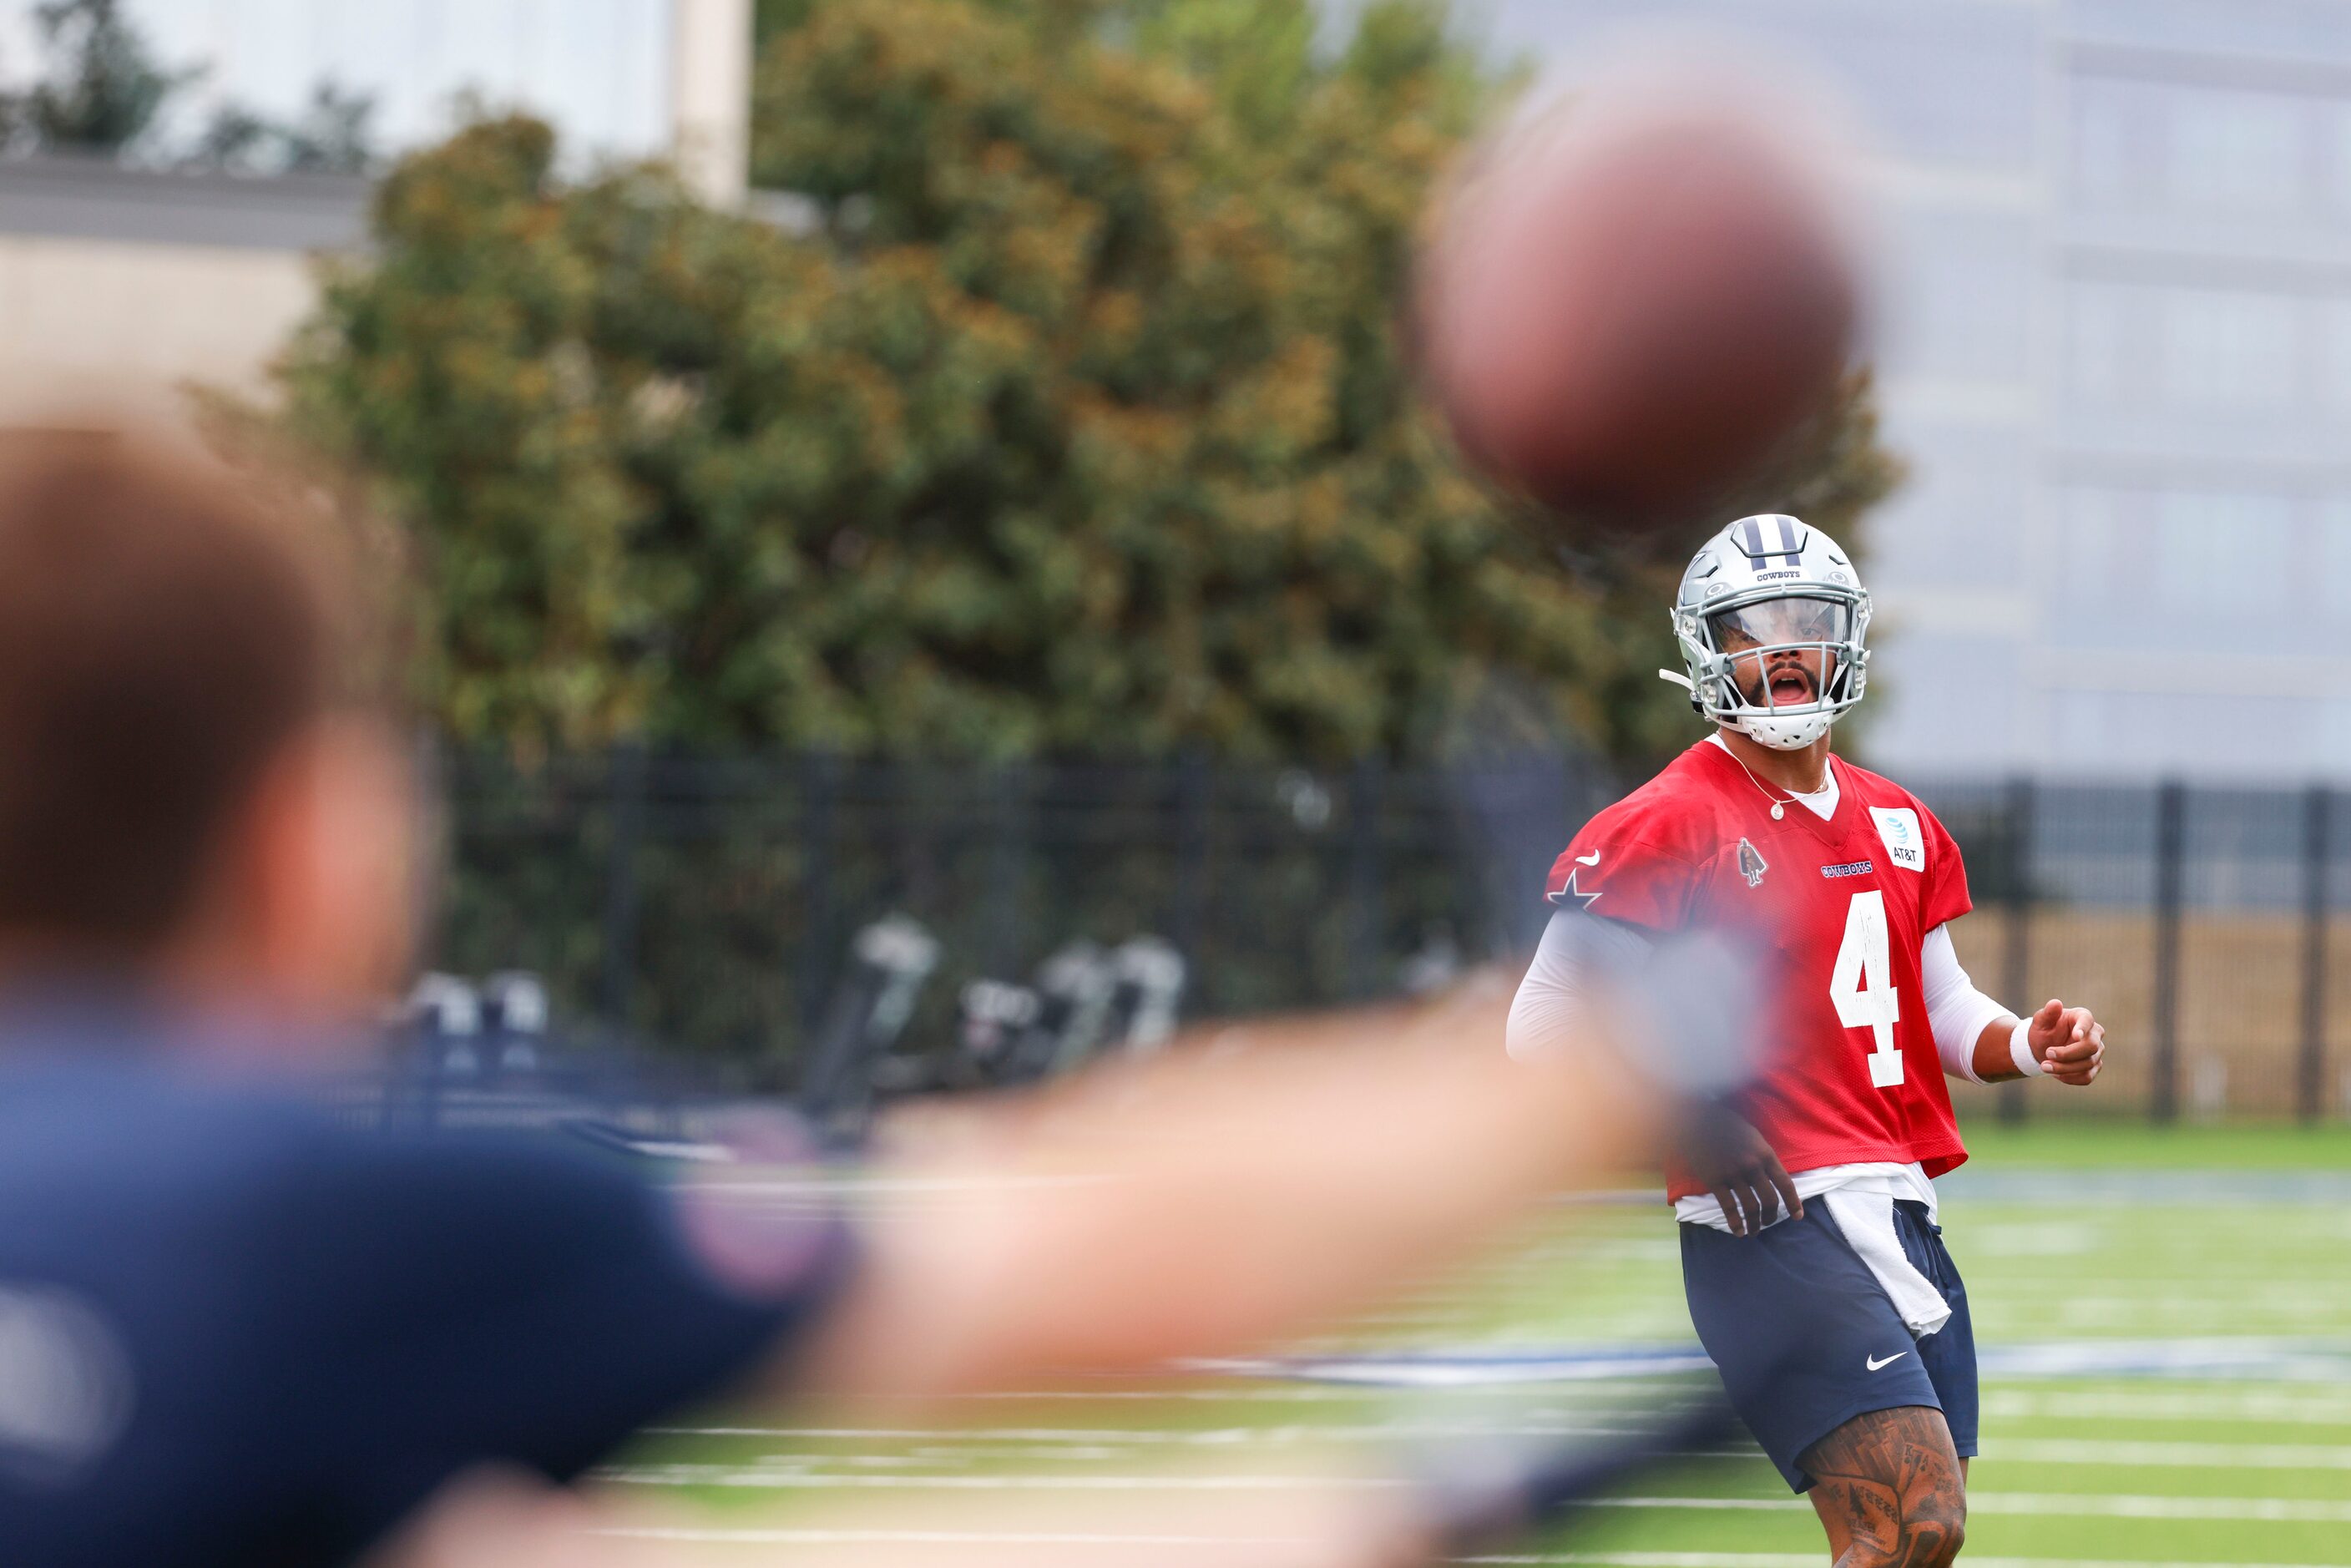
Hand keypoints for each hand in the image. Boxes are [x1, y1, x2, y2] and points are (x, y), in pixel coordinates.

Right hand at [1680, 1104, 1799, 1236]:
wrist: (1695, 1119)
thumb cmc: (1724, 1123)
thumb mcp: (1751, 1135)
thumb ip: (1762, 1155)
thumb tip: (1769, 1175)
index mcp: (1765, 1153)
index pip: (1786, 1184)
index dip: (1794, 1203)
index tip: (1798, 1217)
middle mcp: (1752, 1166)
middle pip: (1770, 1200)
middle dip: (1771, 1216)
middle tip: (1768, 1223)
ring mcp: (1733, 1174)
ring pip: (1750, 1207)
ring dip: (1754, 1224)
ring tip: (1753, 1232)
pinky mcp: (1714, 1181)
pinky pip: (1729, 1207)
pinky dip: (1735, 1222)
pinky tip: (1737, 1231)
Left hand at [2027, 998, 2102, 1086]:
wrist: (2042, 1047)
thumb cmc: (2044, 1030)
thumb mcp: (2040, 1021)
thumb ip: (2048, 1013)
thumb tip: (2055, 1003)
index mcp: (2082, 1017)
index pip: (2087, 1021)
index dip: (2083, 1028)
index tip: (2076, 1036)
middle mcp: (2094, 1033)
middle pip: (2091, 1046)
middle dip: (2068, 1053)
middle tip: (2047, 1053)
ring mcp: (2097, 1051)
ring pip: (2088, 1063)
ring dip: (2064, 1068)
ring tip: (2044, 1066)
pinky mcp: (2094, 1067)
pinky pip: (2087, 1077)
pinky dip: (2070, 1078)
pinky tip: (2056, 1074)